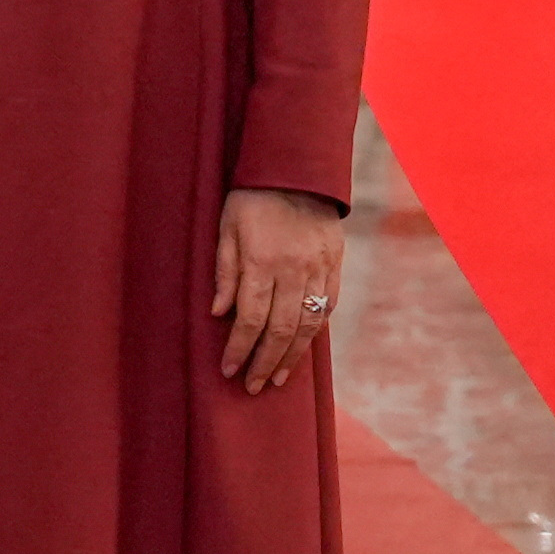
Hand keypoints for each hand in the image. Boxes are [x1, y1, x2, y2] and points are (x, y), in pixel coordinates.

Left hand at [213, 186, 344, 393]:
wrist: (298, 168)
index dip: (239, 348)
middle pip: (280, 329)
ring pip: (308, 325)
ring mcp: (318, 268)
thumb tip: (218, 313)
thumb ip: (224, 271)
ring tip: (276, 378)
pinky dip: (315, 331)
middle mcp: (293, 269)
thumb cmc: (252, 196)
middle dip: (264, 362)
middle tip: (252, 386)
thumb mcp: (226, 226)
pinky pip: (328, 306)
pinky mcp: (335, 263)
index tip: (228, 369)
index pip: (250, 318)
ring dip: (292, 356)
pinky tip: (303, 347)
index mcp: (261, 260)